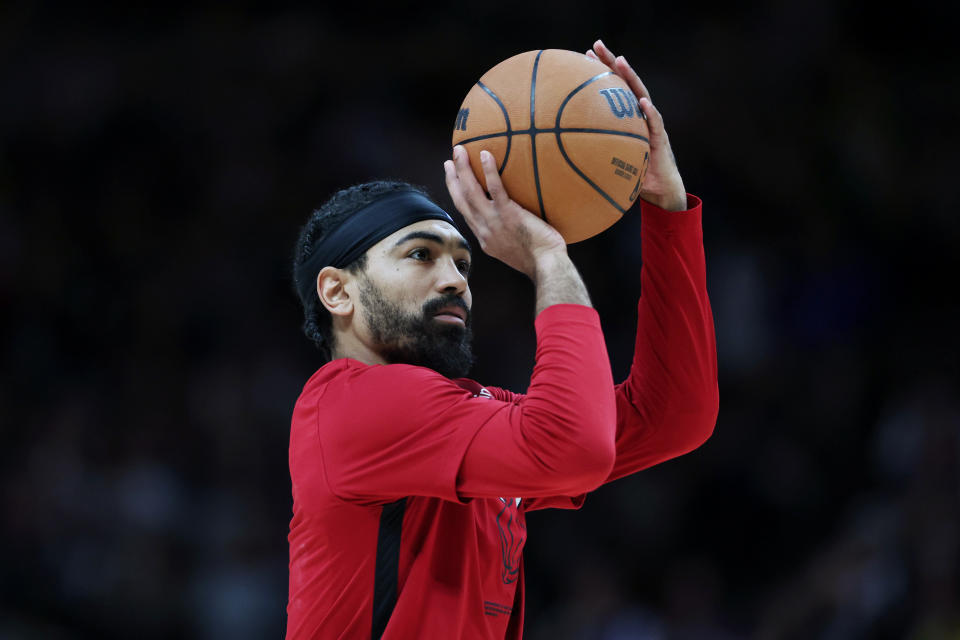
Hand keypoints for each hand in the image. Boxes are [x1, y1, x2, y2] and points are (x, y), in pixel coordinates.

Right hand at [444, 145, 567, 278]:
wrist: (546, 266)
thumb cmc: (540, 258)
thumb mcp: (515, 249)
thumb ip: (509, 233)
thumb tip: (517, 217)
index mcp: (484, 237)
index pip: (465, 212)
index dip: (456, 194)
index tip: (453, 179)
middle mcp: (483, 229)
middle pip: (461, 200)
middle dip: (452, 178)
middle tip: (449, 160)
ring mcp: (494, 222)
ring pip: (471, 192)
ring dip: (462, 169)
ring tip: (459, 150)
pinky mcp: (508, 214)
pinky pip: (495, 189)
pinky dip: (489, 171)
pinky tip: (485, 154)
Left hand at [587, 39, 687, 211]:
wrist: (658, 190)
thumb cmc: (631, 174)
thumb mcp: (606, 161)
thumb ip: (588, 154)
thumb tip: (557, 157)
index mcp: (625, 116)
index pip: (611, 88)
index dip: (599, 70)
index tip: (583, 54)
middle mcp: (638, 113)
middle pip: (624, 82)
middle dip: (611, 61)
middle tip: (596, 44)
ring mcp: (650, 123)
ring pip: (640, 93)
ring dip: (631, 77)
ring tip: (620, 61)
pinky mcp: (660, 138)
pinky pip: (655, 123)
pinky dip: (649, 112)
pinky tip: (642, 103)